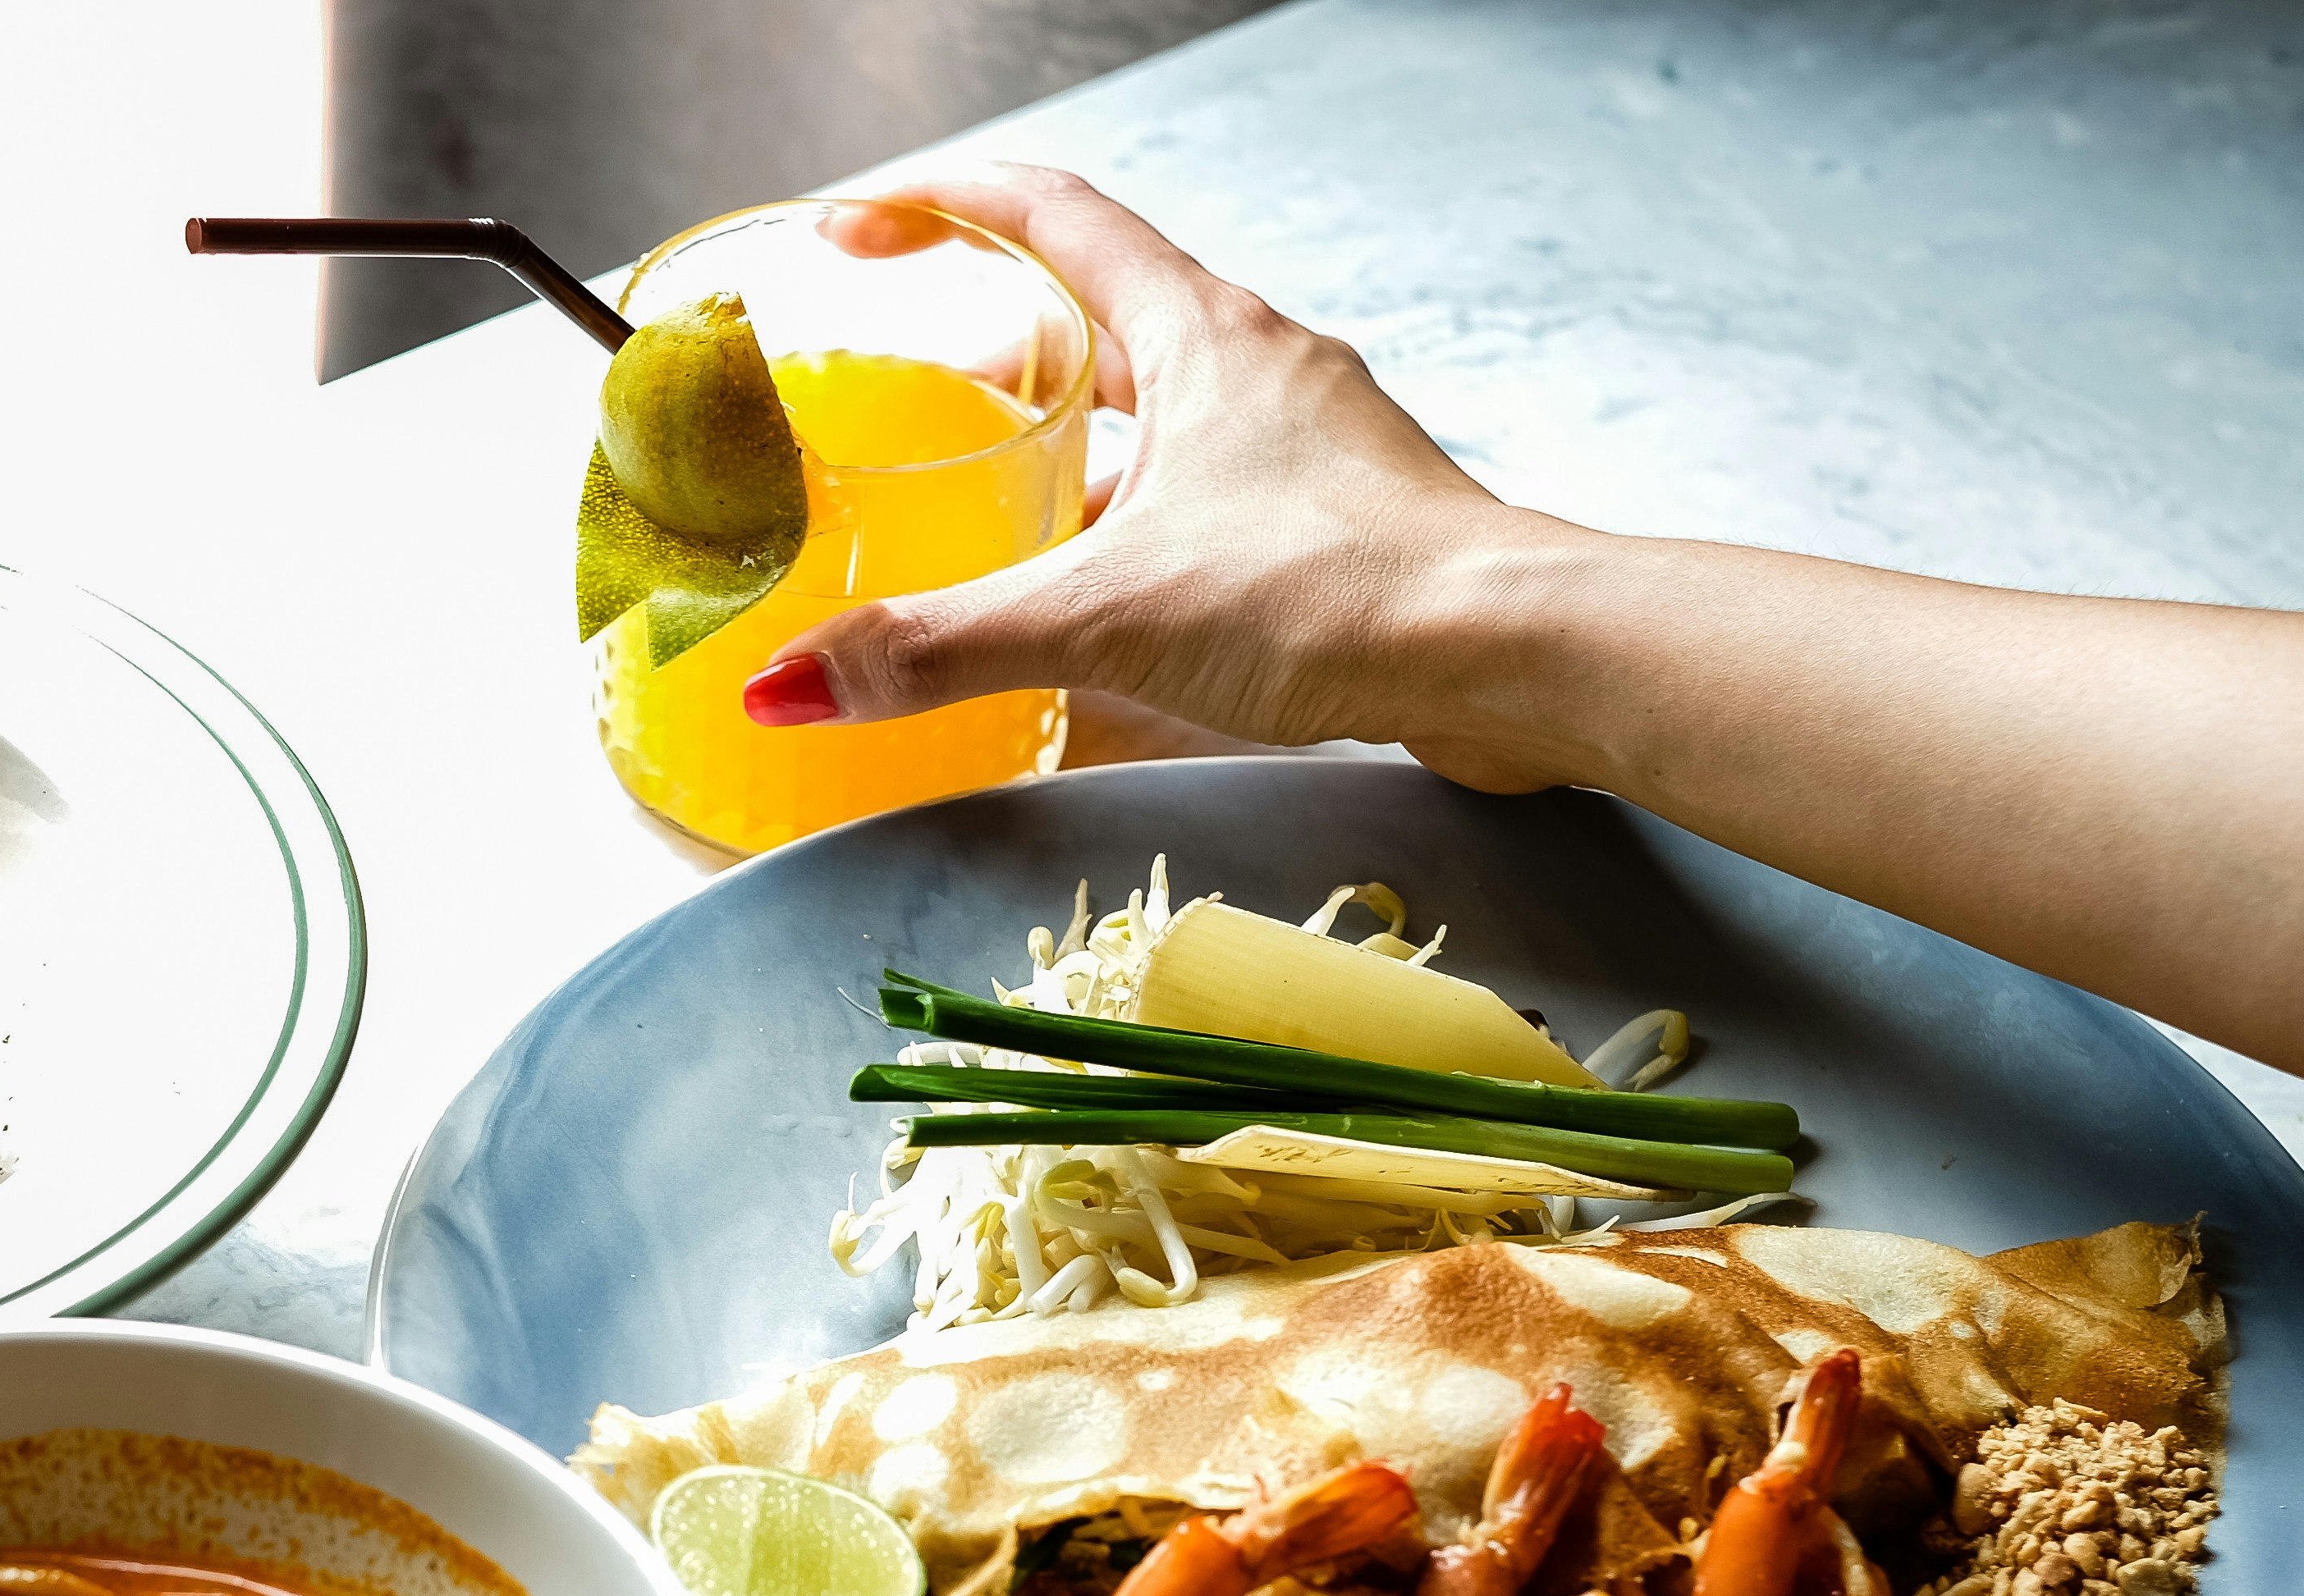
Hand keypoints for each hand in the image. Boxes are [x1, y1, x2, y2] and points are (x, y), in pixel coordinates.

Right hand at [745, 167, 1544, 778]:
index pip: (1051, 215)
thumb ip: (941, 647)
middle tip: (915, 387)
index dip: (944, 204)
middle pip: (1103, 312)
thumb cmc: (1338, 596)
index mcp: (1199, 335)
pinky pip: (1213, 496)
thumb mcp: (1103, 617)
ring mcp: (1308, 445)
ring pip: (1163, 413)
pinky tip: (1107, 605)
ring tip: (994, 510)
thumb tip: (792, 682)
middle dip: (996, 340)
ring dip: (1074, 448)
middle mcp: (1259, 367)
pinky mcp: (1341, 524)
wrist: (1511, 657)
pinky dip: (1140, 528)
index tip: (862, 226)